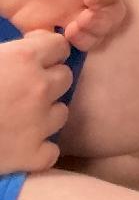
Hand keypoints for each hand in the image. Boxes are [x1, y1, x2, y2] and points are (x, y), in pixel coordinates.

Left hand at [0, 0, 131, 49]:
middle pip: (114, 6)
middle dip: (106, 19)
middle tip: (80, 22)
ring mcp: (61, 4)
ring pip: (94, 28)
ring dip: (91, 36)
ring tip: (69, 34)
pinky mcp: (38, 22)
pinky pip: (57, 43)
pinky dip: (58, 49)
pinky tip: (43, 42)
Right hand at [0, 33, 73, 175]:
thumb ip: (12, 51)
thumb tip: (33, 44)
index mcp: (25, 58)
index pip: (60, 47)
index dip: (48, 54)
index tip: (37, 62)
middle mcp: (39, 87)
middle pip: (65, 79)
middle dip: (49, 83)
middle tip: (26, 92)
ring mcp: (38, 123)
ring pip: (61, 113)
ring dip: (46, 116)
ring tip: (22, 119)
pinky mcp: (31, 155)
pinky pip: (50, 151)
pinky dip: (38, 151)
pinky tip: (21, 147)